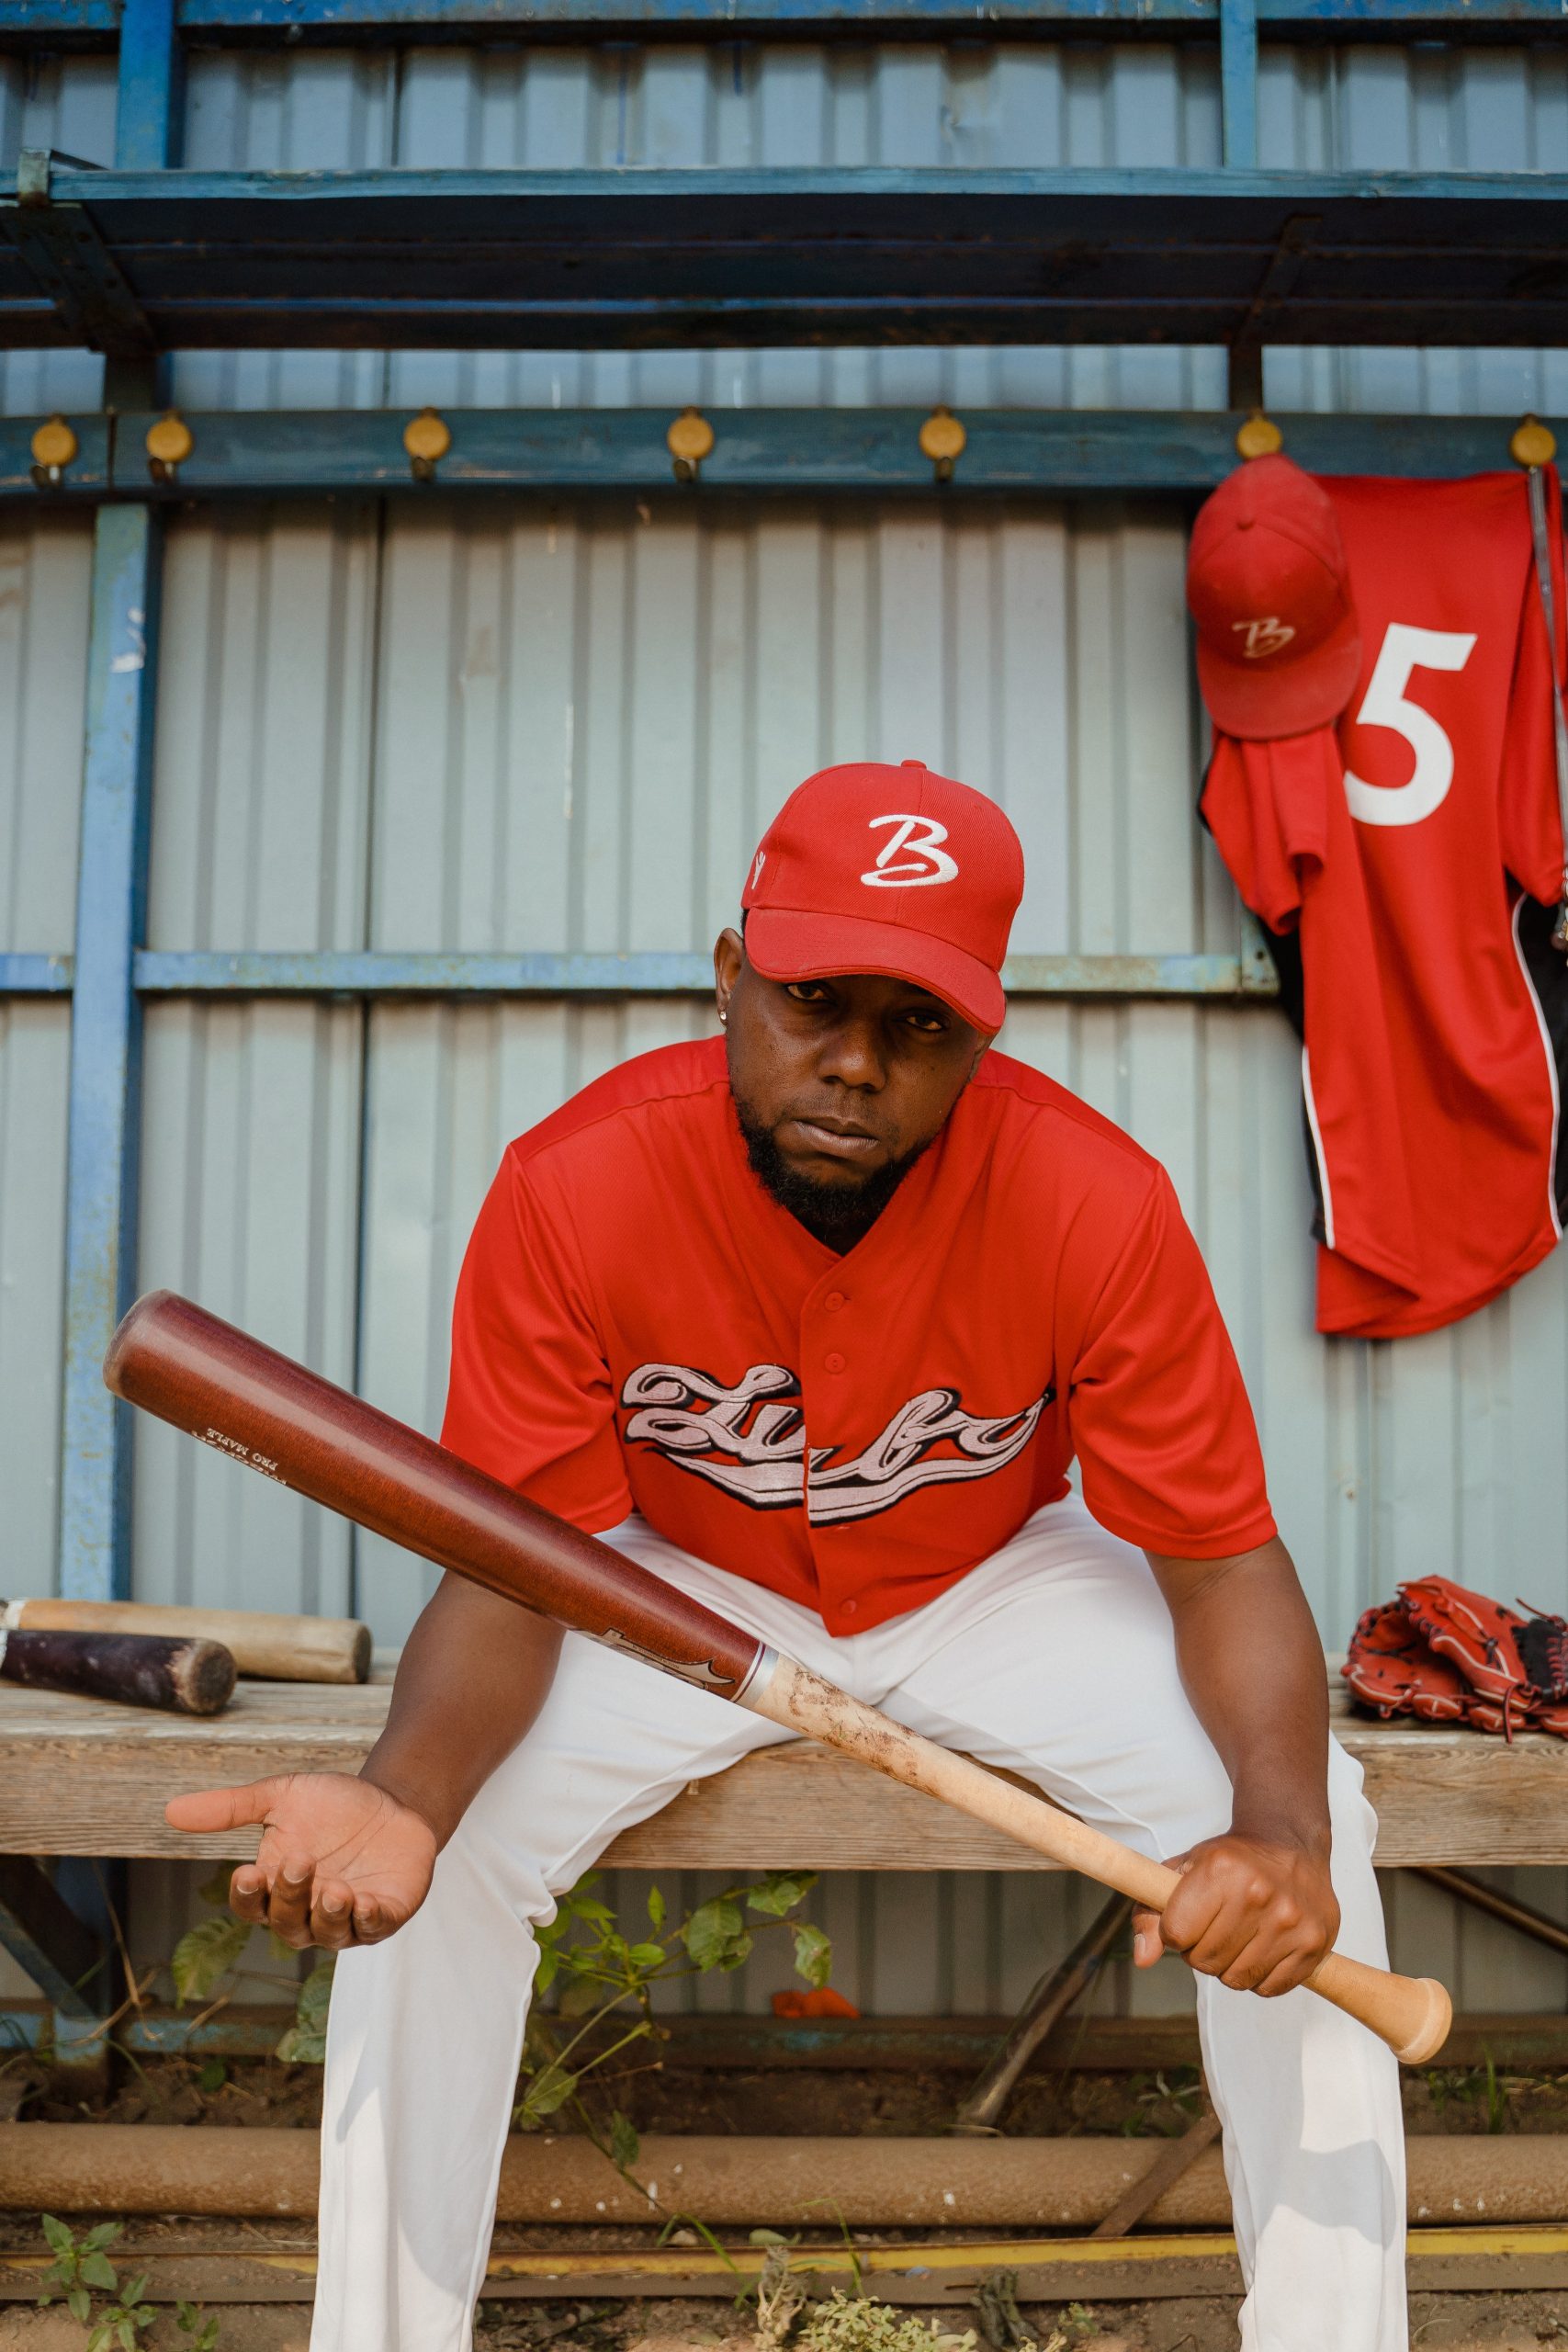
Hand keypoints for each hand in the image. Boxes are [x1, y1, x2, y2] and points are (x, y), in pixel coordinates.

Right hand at [165, 1773, 439, 1950]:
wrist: (394, 1801)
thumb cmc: (332, 1806)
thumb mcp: (281, 1797)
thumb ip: (231, 1808)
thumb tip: (170, 1810)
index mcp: (277, 1888)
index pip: (252, 1906)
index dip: (248, 1896)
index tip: (247, 1871)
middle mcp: (308, 1912)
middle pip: (286, 1922)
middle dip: (290, 1896)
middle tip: (300, 1860)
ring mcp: (347, 1919)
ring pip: (328, 1934)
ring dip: (327, 1917)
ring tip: (332, 1889)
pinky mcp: (386, 1915)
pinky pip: (373, 1930)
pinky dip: (368, 1921)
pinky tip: (366, 1904)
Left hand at [1132, 1832, 1339, 1996]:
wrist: (1289, 1843)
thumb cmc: (1229, 1861)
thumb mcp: (1183, 1870)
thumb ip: (1151, 1914)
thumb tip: (1142, 1960)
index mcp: (1219, 1870)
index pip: (1176, 1934)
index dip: (1176, 1934)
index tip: (1187, 1921)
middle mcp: (1257, 1894)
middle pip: (1206, 1961)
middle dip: (1200, 1952)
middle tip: (1214, 1930)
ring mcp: (1290, 1920)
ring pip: (1237, 1979)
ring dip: (1229, 1967)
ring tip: (1238, 1939)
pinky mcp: (1314, 1942)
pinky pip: (1270, 1988)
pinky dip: (1259, 1979)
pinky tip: (1261, 1950)